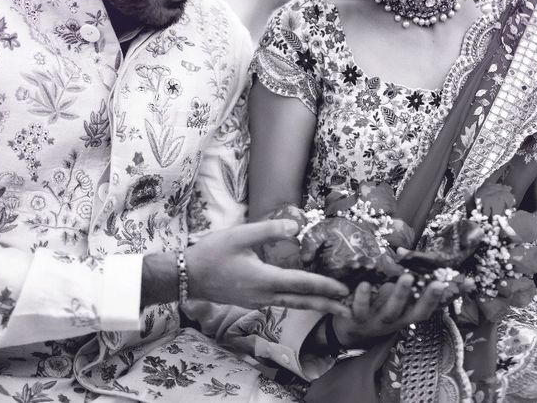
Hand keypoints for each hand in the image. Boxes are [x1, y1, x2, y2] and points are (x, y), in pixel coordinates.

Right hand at [187, 219, 350, 315]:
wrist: (187, 276)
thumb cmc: (212, 254)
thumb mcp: (240, 235)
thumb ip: (269, 231)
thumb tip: (297, 227)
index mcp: (265, 280)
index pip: (302, 284)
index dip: (325, 285)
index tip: (344, 289)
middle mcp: (264, 295)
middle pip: (303, 301)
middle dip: (327, 305)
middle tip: (349, 309)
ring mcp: (257, 301)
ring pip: (292, 303)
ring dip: (314, 304)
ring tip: (332, 305)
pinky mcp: (251, 301)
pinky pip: (280, 302)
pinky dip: (298, 300)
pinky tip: (302, 297)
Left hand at [332, 275, 448, 348]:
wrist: (351, 328)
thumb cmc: (377, 307)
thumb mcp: (392, 298)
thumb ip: (401, 278)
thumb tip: (403, 253)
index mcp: (405, 315)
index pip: (424, 310)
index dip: (434, 299)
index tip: (443, 283)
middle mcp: (394, 320)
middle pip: (409, 311)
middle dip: (420, 296)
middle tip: (415, 277)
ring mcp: (376, 321)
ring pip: (390, 311)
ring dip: (398, 295)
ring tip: (405, 276)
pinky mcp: (356, 319)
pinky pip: (360, 309)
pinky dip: (362, 297)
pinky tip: (365, 283)